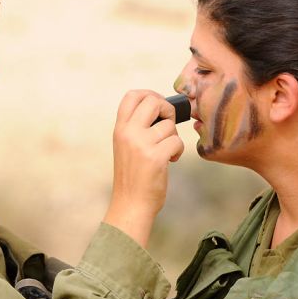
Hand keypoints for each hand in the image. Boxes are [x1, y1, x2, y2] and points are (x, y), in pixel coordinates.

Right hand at [103, 90, 184, 246]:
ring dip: (173, 138)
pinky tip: (170, 160)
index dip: (149, 94)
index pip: (131, 95)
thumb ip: (136, 127)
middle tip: (167, 125)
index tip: (158, 106)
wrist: (130, 204)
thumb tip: (161, 108)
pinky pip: (177, 142)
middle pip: (153, 101)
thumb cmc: (133, 176)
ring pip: (169, 125)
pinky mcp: (156, 157)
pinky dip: (177, 151)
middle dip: (167, 109)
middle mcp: (128, 133)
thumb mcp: (125, 146)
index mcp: (120, 129)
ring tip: (166, 151)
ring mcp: (141, 145)